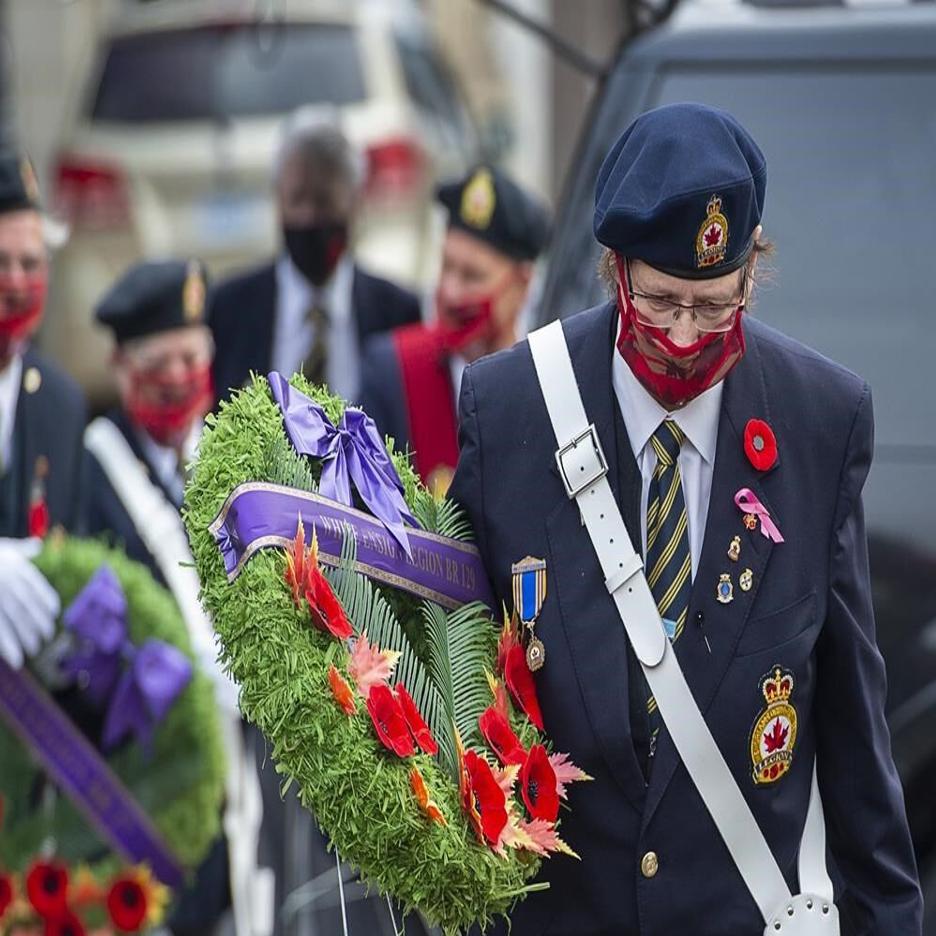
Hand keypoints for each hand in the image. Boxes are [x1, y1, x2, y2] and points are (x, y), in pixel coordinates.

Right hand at [0, 538, 59, 668]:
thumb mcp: (1, 548)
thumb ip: (20, 550)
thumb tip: (36, 545)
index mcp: (14, 567)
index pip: (38, 588)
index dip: (47, 601)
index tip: (53, 613)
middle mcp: (7, 581)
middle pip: (29, 607)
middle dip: (39, 624)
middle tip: (46, 637)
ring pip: (16, 620)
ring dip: (27, 637)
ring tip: (34, 649)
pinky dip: (9, 646)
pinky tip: (17, 659)